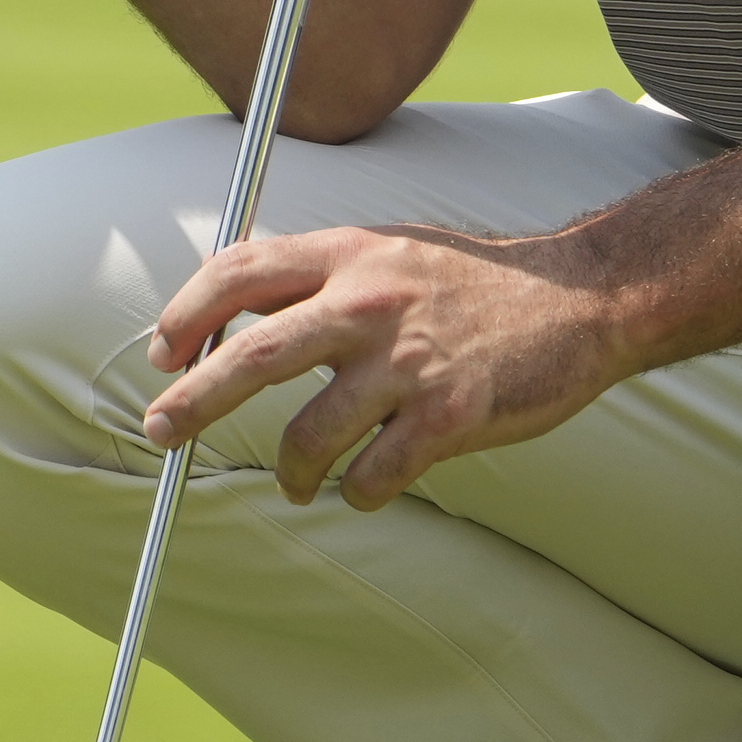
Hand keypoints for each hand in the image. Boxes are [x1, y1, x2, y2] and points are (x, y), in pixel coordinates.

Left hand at [143, 217, 634, 507]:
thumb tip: (237, 311)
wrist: (581, 298)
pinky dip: (357, 492)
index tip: (162, 350)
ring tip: (298, 483)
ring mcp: (410, 362)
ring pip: (308, 436)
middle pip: (251, 358)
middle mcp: (370, 302)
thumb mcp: (392, 250)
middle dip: (191, 401)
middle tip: (160, 432)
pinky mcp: (450, 415)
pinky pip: (373, 476)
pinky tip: (364, 488)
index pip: (239, 272)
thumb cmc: (475, 282)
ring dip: (291, 471)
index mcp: (350, 253)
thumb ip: (323, 274)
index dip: (185, 312)